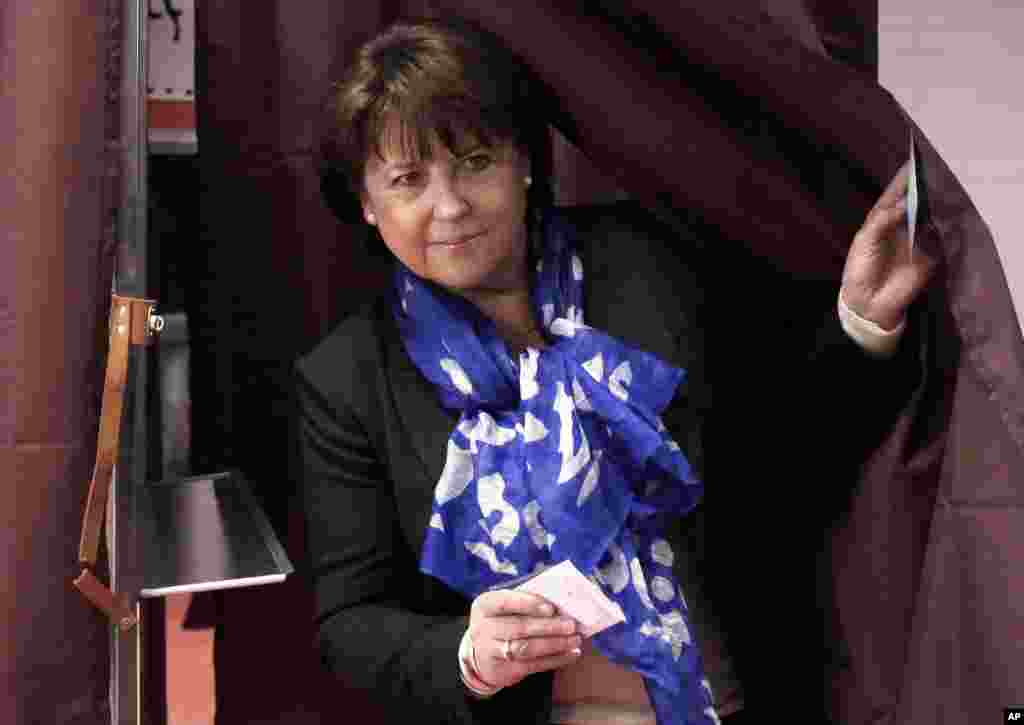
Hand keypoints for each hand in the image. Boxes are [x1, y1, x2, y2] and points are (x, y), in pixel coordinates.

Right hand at [466, 589, 581, 689]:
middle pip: (518, 627)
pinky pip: (533, 665)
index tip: (551, 608)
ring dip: (555, 644)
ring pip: (526, 648)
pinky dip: (555, 659)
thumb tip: (561, 605)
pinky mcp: (503, 671)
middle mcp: (483, 628)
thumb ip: (526, 603)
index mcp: (484, 605)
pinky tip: (571, 654)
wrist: (482, 655)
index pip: (504, 602)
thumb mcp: (505, 609)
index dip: (528, 604)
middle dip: (548, 626)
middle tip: (571, 625)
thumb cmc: (502, 622)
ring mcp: (491, 651)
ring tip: (575, 640)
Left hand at [840, 160, 935, 330]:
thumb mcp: (865, 241)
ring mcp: (917, 238)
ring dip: (937, 203)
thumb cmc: (861, 268)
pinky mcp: (930, 254)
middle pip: (917, 201)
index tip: (916, 159)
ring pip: (930, 216)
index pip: (896, 193)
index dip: (905, 178)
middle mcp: (902, 225)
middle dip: (925, 187)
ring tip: (946, 185)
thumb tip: (903, 204)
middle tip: (937, 168)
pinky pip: (940, 236)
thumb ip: (882, 221)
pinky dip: (944, 225)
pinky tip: (949, 213)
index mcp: (883, 219)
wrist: (869, 302)